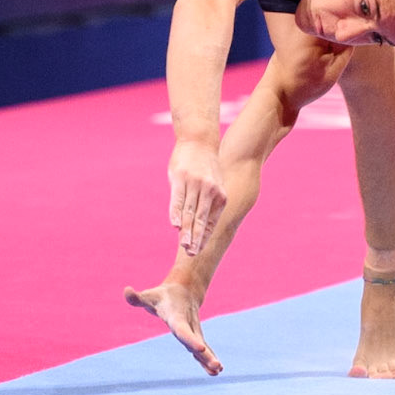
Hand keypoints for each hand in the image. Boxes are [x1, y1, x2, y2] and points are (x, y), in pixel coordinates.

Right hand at [168, 141, 226, 256]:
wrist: (198, 140)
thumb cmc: (205, 166)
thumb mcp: (214, 183)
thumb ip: (210, 202)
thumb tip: (201, 223)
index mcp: (219, 195)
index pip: (211, 222)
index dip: (204, 237)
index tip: (198, 252)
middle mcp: (209, 190)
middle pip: (201, 219)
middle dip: (197, 238)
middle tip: (192, 254)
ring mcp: (195, 184)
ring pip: (190, 212)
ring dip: (187, 231)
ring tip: (185, 246)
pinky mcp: (180, 178)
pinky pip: (177, 199)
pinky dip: (176, 212)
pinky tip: (175, 225)